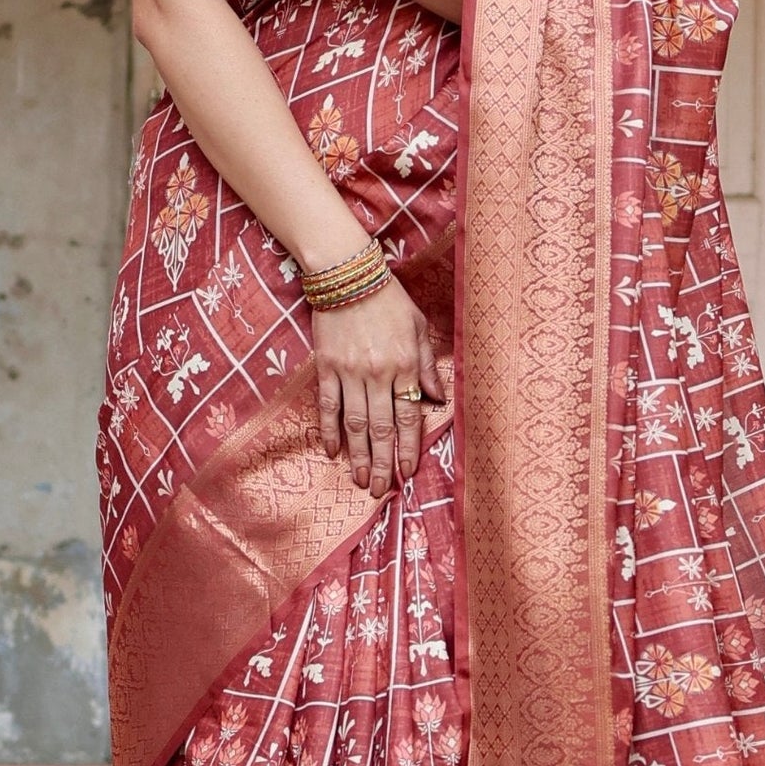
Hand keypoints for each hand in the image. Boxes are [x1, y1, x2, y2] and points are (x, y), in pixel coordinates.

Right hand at [312, 274, 445, 492]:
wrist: (346, 274)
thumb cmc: (388, 298)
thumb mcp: (418, 327)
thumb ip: (427, 366)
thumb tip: (438, 399)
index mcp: (404, 365)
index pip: (409, 416)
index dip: (408, 447)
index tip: (408, 471)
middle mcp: (378, 373)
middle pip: (380, 428)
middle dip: (382, 462)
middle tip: (379, 491)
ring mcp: (349, 372)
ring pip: (354, 424)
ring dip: (357, 456)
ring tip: (359, 481)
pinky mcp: (326, 367)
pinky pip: (328, 406)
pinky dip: (330, 430)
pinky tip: (332, 452)